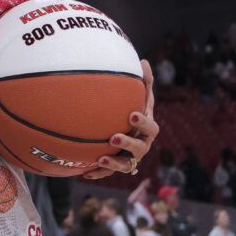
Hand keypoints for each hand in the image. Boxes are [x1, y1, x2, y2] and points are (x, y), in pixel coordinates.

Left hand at [84, 59, 159, 178]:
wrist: (126, 128)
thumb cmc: (133, 108)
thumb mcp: (139, 95)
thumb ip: (143, 81)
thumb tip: (143, 61)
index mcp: (147, 129)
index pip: (150, 127)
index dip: (142, 122)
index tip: (131, 114)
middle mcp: (142, 145)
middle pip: (139, 149)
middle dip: (127, 144)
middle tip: (113, 137)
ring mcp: (130, 158)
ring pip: (126, 165)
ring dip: (114, 164)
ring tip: (101, 159)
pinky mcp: (117, 166)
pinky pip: (108, 173)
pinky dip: (98, 173)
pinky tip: (85, 172)